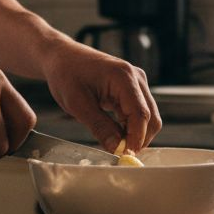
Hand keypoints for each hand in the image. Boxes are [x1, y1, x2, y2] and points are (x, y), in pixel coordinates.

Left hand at [42, 42, 161, 151]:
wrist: (61, 57)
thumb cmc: (66, 74)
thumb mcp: (77, 104)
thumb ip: (99, 127)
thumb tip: (117, 148)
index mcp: (124, 77)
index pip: (141, 114)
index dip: (136, 139)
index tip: (126, 156)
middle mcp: (136, 78)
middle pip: (151, 117)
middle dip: (138, 139)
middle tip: (119, 154)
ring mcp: (137, 83)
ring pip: (148, 117)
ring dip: (135, 134)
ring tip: (114, 144)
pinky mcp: (132, 89)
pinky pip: (139, 112)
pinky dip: (130, 127)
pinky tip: (115, 134)